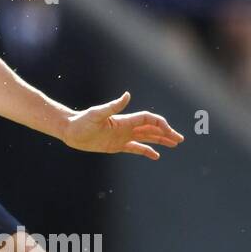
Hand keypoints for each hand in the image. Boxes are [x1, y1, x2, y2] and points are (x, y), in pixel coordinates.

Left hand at [63, 92, 183, 159]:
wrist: (70, 130)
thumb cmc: (82, 121)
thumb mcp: (97, 113)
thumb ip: (113, 106)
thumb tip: (127, 95)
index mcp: (124, 120)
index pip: (148, 120)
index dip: (160, 124)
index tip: (169, 131)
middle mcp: (126, 127)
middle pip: (151, 129)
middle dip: (166, 133)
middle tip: (180, 139)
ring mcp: (122, 136)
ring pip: (147, 138)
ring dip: (160, 140)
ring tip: (174, 144)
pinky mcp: (117, 146)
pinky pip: (136, 148)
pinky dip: (146, 151)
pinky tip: (156, 155)